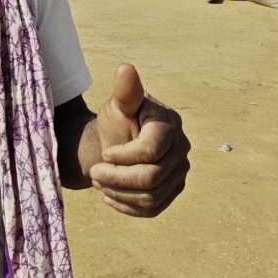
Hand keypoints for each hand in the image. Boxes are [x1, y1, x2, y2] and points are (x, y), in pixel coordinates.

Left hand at [90, 64, 189, 216]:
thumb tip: (125, 68)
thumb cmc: (116, 120)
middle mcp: (182, 148)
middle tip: (95, 173)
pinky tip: (111, 195)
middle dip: (116, 179)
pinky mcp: (174, 190)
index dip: (123, 157)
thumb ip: (124, 91)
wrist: (117, 142)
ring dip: (118, 193)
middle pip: (151, 178)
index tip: (105, 153)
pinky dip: (126, 206)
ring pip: (151, 197)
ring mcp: (181, 171)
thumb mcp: (117, 105)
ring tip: (101, 181)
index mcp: (170, 124)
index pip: (150, 152)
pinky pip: (153, 209)